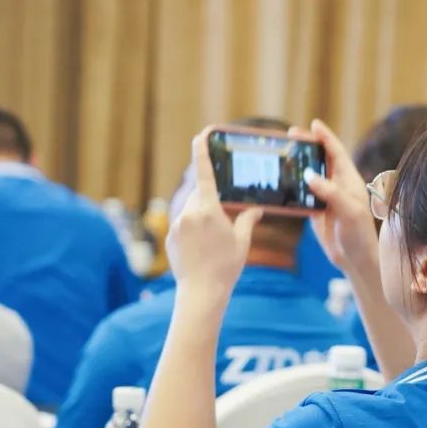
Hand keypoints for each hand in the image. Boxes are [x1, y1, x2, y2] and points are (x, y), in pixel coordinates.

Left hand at [166, 127, 262, 298]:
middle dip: (212, 202)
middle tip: (223, 223)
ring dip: (203, 217)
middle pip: (201, 195)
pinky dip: (194, 230)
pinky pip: (184, 224)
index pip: (204, 172)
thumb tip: (255, 209)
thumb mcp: (242, 241)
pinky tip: (202, 250)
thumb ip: (247, 220)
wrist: (201, 293)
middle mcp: (189, 212)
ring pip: (192, 210)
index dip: (202, 150)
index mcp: (208, 209)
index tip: (201, 134)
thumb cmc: (226, 267)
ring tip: (213, 243)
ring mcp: (177, 224)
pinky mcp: (171, 236)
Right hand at [295, 120, 378, 274]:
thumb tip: (309, 176)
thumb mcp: (349, 211)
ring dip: (297, 164)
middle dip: (307, 145)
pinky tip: (279, 180)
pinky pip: (301, 194)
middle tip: (290, 134)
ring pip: (309, 174)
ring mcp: (325, 197)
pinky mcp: (315, 211)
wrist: (355, 260)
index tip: (314, 124)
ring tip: (281, 152)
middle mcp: (337, 185)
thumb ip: (331, 192)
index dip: (326, 137)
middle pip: (320, 159)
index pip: (336, 153)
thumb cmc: (359, 234)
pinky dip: (291, 186)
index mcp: (349, 180)